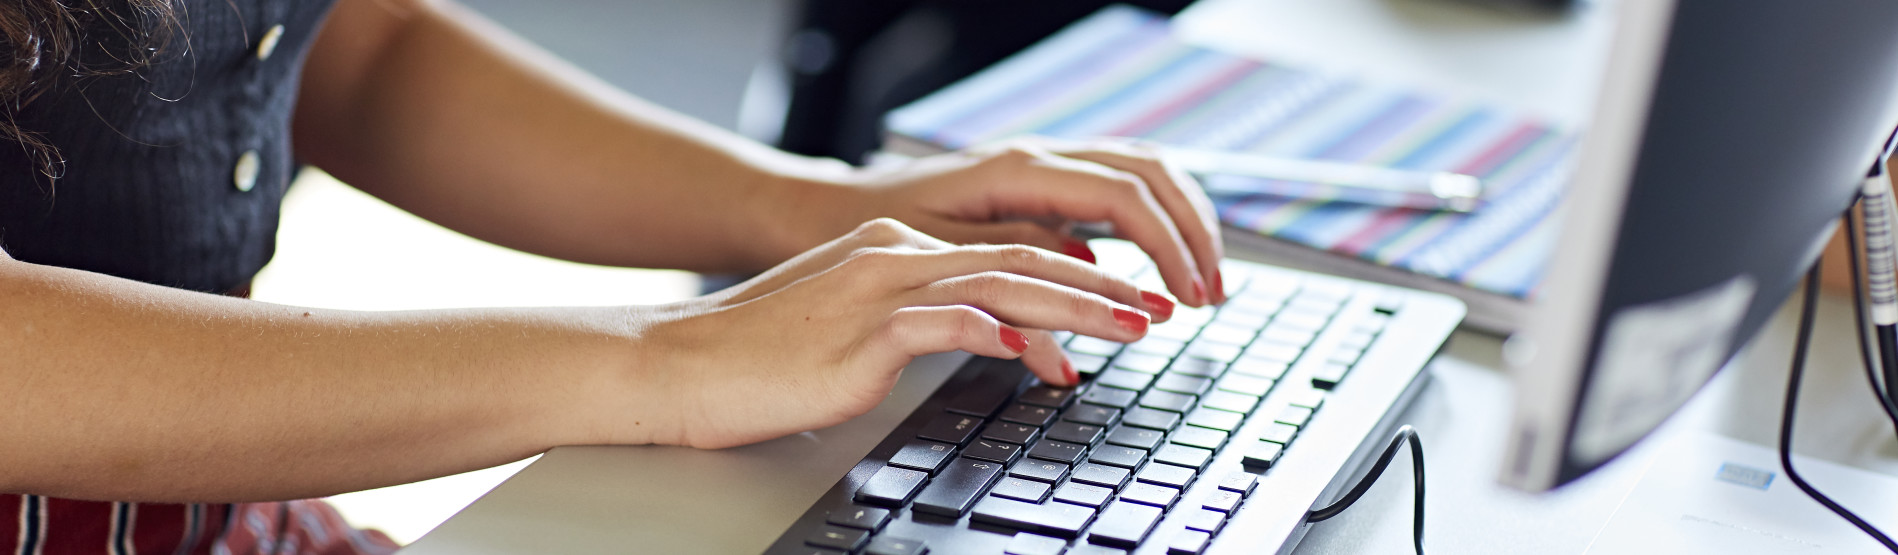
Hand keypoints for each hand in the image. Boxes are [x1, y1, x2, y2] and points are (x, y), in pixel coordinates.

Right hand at [620, 218, 1176, 448]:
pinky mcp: (862, 329)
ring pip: (1001, 283)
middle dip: (1099, 285)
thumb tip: (987, 339)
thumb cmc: (757, 358)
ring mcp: (879, 288)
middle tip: (1157, 308)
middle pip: (1020, 260)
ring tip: (1132, 326)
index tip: (1124, 299)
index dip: (1074, 274)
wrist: (677, 364)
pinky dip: (999, 332)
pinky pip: (946, 322)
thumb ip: (917, 324)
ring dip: (1077, 306)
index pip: (1005, 253)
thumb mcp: (851, 330)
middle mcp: (894, 257)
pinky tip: (1037, 351)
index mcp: (893, 251)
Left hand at [794, 137, 1225, 306]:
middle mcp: (1038, 158)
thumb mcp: (941, 255)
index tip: (1187, 296)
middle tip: (1211, 294)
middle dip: (1193, 231)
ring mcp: (1044, 166)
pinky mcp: (1043, 184)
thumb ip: (1014, 261)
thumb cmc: (876, 232)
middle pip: (1150, 173)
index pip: (1123, 196)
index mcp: (1017, 171)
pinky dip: (1155, 220)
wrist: (836, 210)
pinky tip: (1166, 260)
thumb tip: (1086, 273)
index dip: (1167, 245)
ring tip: (1202, 279)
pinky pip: (1118, 188)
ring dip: (1183, 221)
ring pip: (1144, 172)